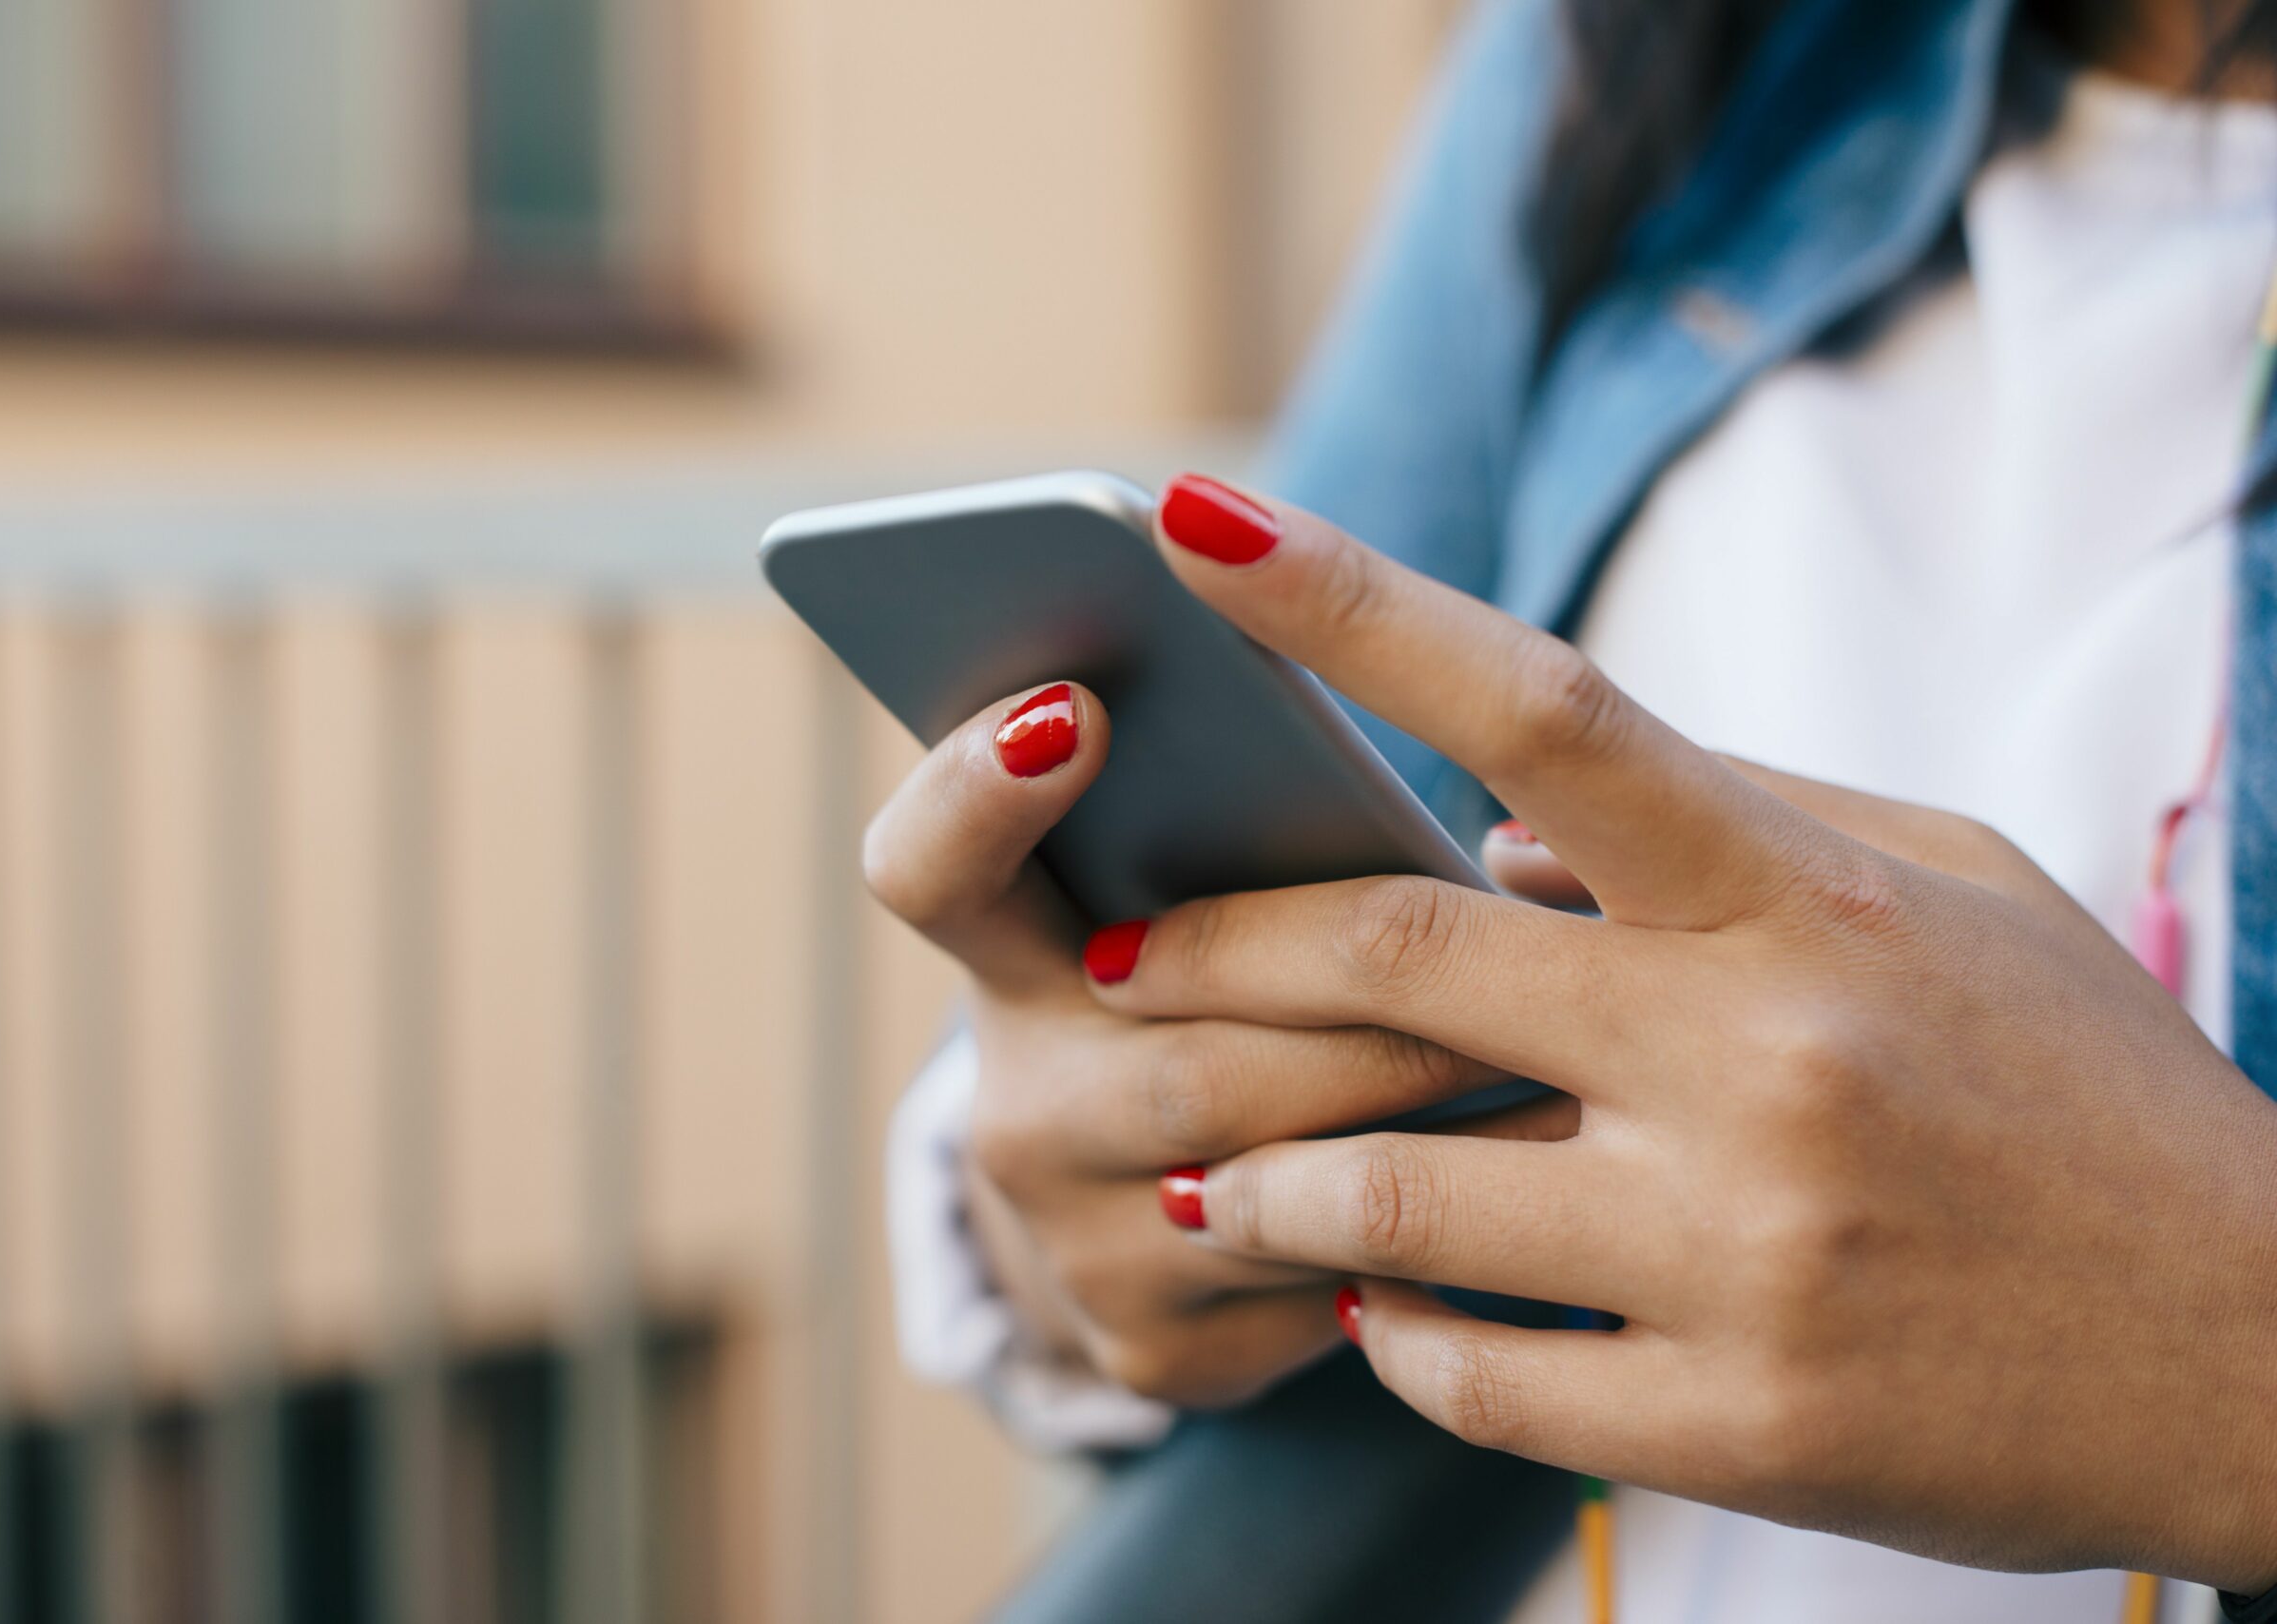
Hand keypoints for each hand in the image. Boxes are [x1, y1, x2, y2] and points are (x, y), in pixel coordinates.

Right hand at [863, 680, 1571, 1405]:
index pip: (930, 870)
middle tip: (1494, 951)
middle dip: (1358, 1015)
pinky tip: (1548, 1189)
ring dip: (1432, 1117)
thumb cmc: (1227, 996)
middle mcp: (1019, 1109)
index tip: (1081, 708)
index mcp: (1010, 959)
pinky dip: (1447, 1225)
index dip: (976, 793)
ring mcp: (1079, 1242)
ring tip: (1567, 1055)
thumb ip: (1240, 829)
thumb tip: (1378, 736)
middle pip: (1186, 1056)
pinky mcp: (1162, 1344)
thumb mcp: (1198, 909)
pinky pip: (1328, 1281)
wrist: (1152, 1220)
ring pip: (1276, 1181)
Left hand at [1094, 474, 2276, 1587]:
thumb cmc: (2089, 1089)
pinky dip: (1382, 1338)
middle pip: (1393, 954)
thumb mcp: (1954, 893)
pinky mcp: (1739, 1427)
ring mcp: (1744, 1254)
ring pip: (1385, 1196)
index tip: (1190, 523)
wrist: (2269, 1354)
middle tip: (1111, 958)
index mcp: (1803, 899)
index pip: (1540, 705)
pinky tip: (1366, 1311)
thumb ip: (1734, 820)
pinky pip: (1472, 1378)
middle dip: (1208, 949)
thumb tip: (1499, 813)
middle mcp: (1760, 1060)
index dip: (1345, 603)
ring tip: (1201, 1171)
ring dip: (1255, 1180)